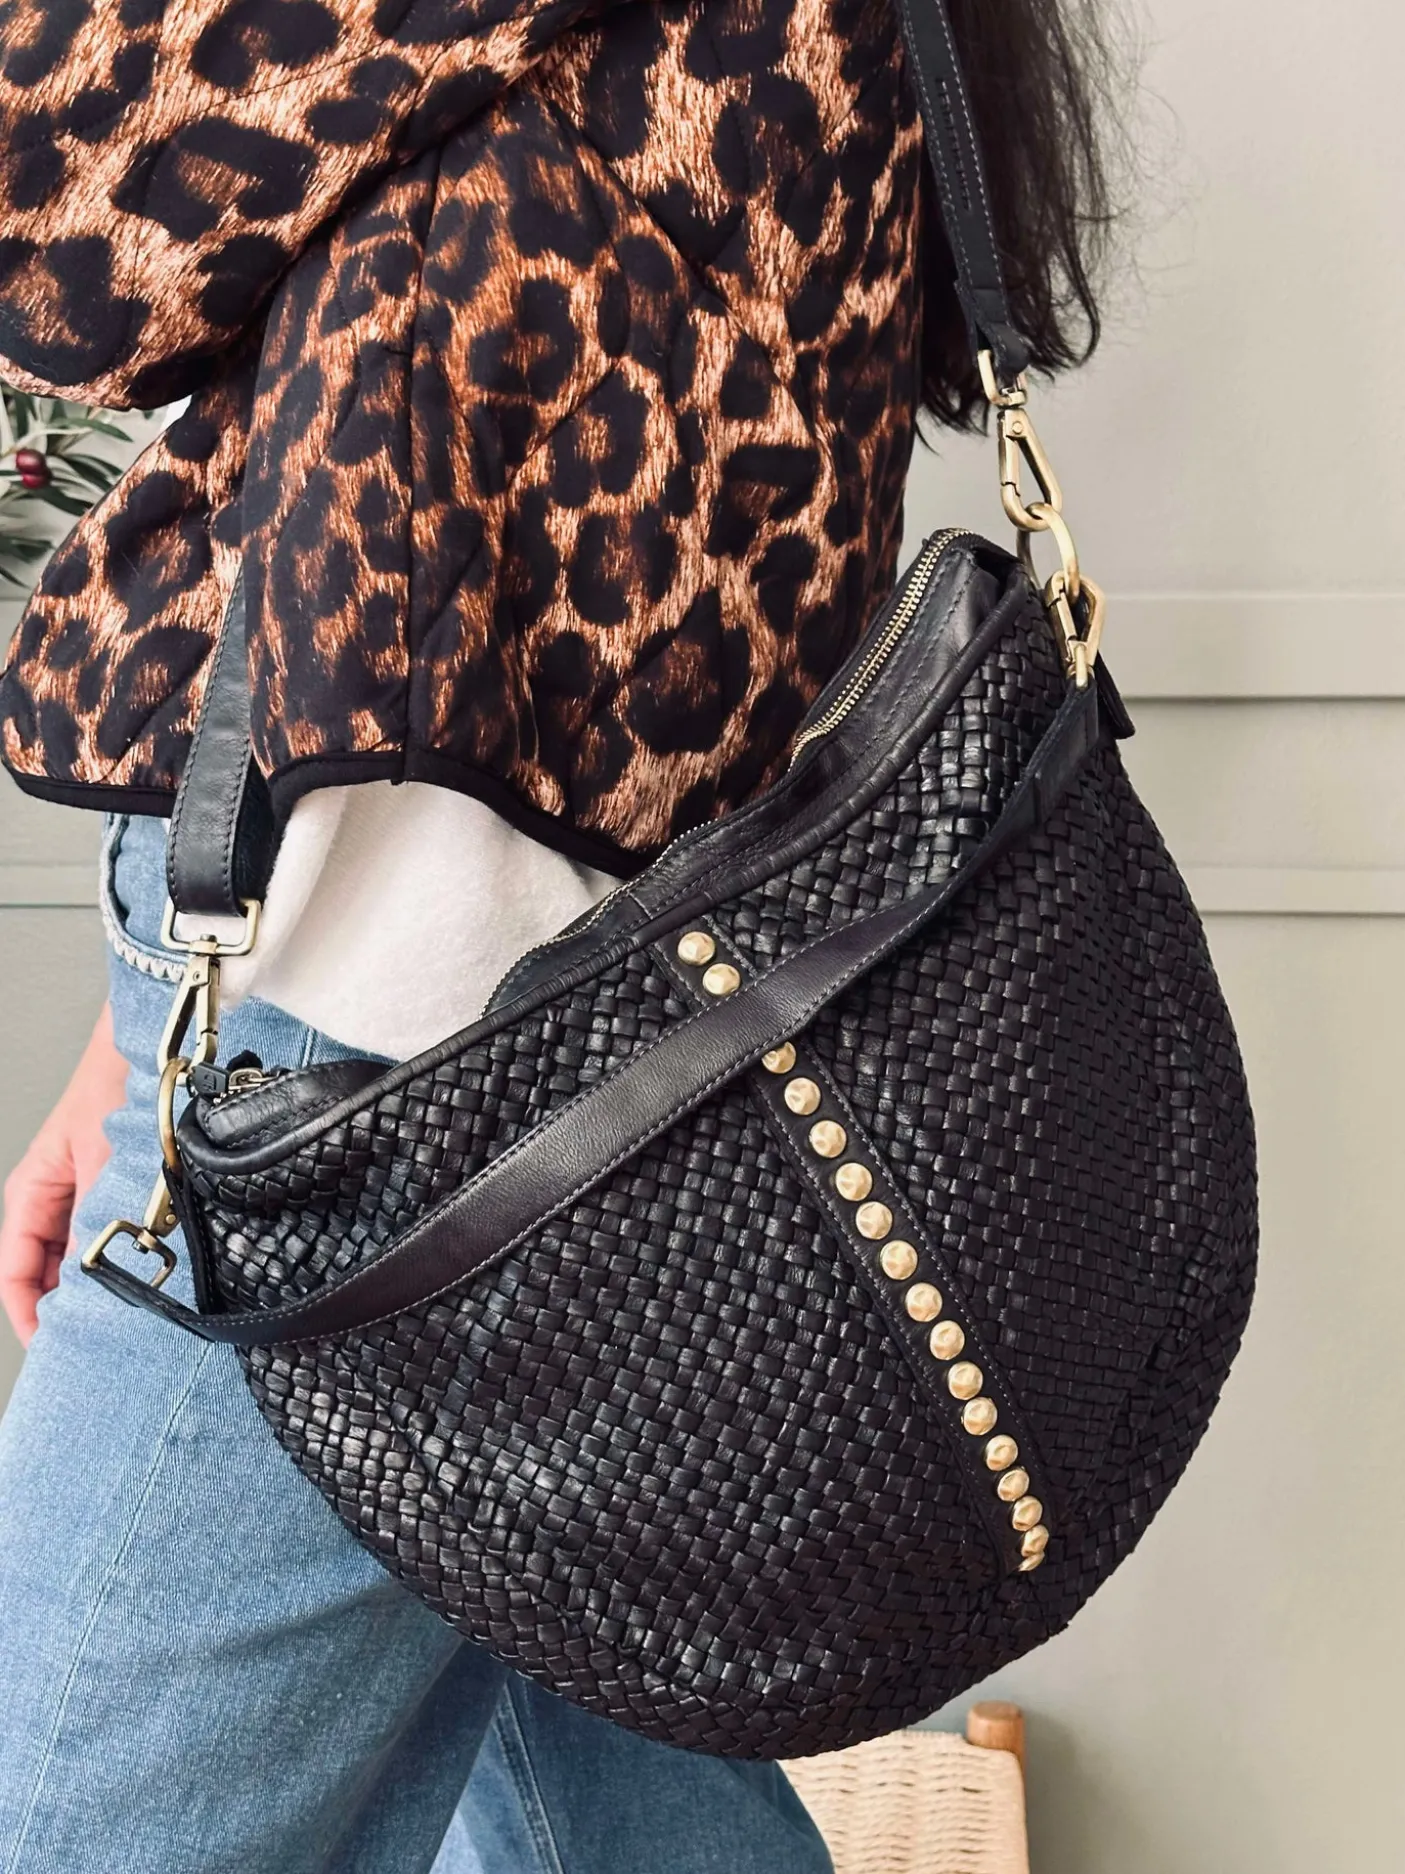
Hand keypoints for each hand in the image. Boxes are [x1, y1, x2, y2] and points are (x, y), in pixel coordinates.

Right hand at [1, 1003, 126, 1345]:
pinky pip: (99, 1240)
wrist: (150, 1054)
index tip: (49, 1348)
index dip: (28, 1316)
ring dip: (88, 1289)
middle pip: (41, 1273)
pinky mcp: (108, 1192)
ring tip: (114, 1321)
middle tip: (86, 1347)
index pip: (13, 1273)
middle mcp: (49, 1198)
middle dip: (59, 1311)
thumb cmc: (115, 1097)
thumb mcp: (100, 1174)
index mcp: (29, 1194)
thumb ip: (90, 1230)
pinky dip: (111, 1263)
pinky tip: (137, 1281)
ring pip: (72, 1261)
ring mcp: (78, 1196)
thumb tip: (89, 1286)